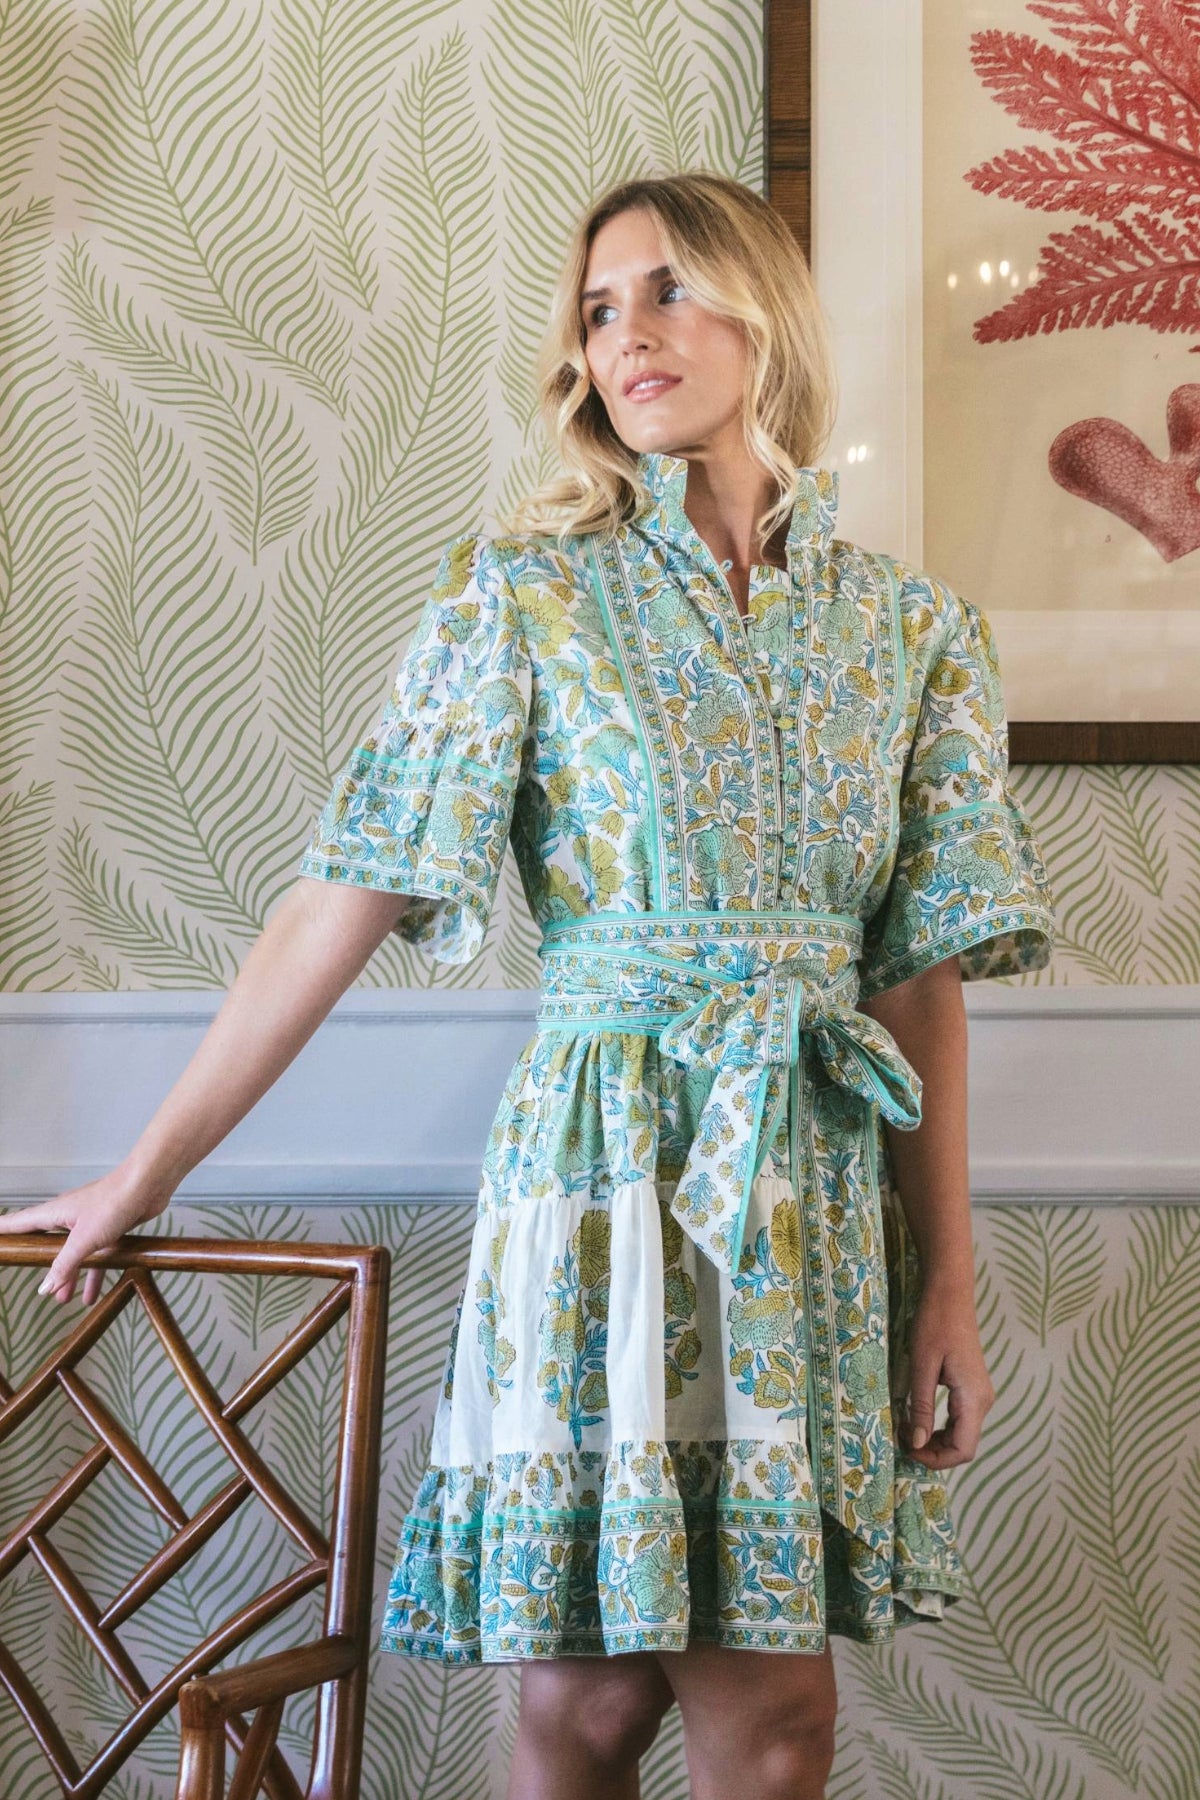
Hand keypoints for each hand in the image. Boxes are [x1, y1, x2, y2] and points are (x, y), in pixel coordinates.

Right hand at [0, 1166, 172, 1307]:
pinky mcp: (108, 1228)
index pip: (20, 1224)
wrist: (149, 1185)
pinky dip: (93, 1273)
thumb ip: (63, 1265)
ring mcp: (89, 1222)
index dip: (3, 1231)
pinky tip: (92, 1295)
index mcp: (54, 1213)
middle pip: (45, 1244)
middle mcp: (68, 1217)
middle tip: (31, 1282)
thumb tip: (44, 1288)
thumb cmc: (114, 1202)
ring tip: (63, 1300)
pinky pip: (95, 1255)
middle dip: (40, 1265)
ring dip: (68, 1276)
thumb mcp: (84, 1240)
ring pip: (73, 1254)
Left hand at [898, 1286, 994, 1469]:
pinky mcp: (971, 1387)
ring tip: (905, 1430)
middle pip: (963, 1446)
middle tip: (901, 1442)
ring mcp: (979, 1394)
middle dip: (933, 1452)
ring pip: (961, 1434)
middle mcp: (983, 1401)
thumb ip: (920, 1407)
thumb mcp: (922, 1366)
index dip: (936, 1460)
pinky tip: (916, 1418)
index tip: (907, 1451)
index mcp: (973, 1399)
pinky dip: (939, 1426)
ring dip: (934, 1440)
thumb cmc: (935, 1324)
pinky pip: (959, 1419)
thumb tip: (915, 1444)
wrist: (950, 1295)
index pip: (963, 1449)